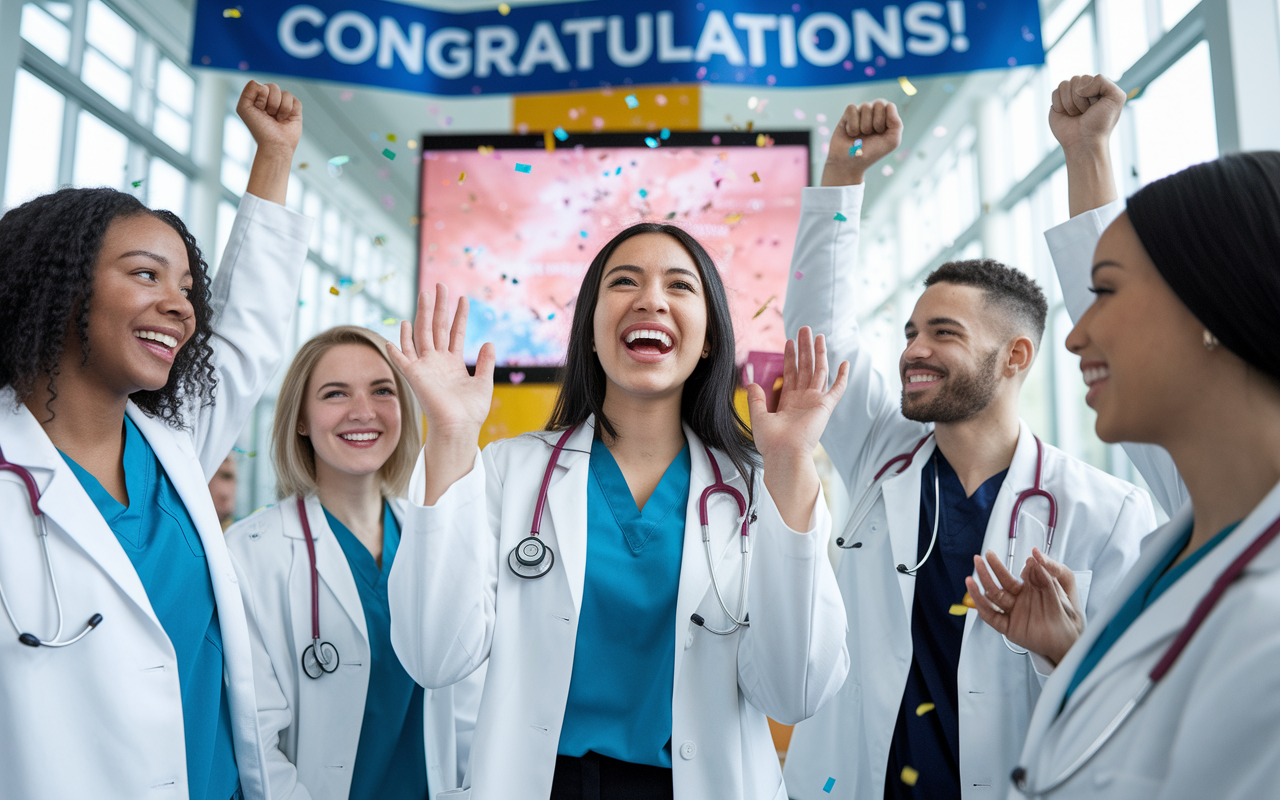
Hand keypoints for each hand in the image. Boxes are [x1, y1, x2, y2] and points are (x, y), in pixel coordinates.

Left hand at [236, 80, 301, 154]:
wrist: (275, 144)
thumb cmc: (259, 128)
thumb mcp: (244, 108)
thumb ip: (247, 91)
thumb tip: (262, 84)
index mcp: (258, 96)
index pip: (261, 85)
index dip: (260, 98)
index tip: (259, 110)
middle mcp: (270, 98)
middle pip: (273, 86)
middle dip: (271, 102)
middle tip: (269, 115)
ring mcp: (283, 103)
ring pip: (285, 93)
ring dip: (280, 109)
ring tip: (277, 119)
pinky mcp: (295, 108)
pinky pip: (295, 101)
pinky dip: (289, 111)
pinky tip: (286, 119)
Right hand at [387, 284, 494, 441]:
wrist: (459, 428)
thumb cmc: (471, 412)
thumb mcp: (484, 382)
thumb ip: (485, 362)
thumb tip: (489, 342)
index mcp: (453, 363)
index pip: (455, 332)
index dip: (459, 316)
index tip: (464, 298)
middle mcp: (437, 362)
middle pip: (437, 327)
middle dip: (439, 306)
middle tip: (441, 284)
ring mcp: (425, 367)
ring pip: (422, 334)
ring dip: (422, 314)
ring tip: (425, 294)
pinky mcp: (415, 376)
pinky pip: (403, 357)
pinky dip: (398, 345)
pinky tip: (400, 327)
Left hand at [748, 327, 849, 462]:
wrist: (784, 454)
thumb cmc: (771, 442)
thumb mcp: (758, 416)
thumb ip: (756, 398)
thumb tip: (752, 382)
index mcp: (788, 401)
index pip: (791, 373)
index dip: (790, 357)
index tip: (789, 341)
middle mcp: (803, 399)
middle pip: (806, 367)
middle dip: (805, 348)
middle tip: (804, 329)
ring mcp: (815, 402)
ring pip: (819, 371)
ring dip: (819, 353)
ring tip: (818, 335)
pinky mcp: (825, 407)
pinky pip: (837, 389)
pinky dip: (842, 376)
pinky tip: (845, 362)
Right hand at [821, 100, 902, 186]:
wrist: (850, 164)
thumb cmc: (871, 153)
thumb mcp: (892, 141)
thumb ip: (897, 124)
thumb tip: (889, 106)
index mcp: (886, 117)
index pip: (889, 106)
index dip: (886, 121)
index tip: (881, 134)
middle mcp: (874, 112)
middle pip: (879, 103)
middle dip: (876, 122)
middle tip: (871, 135)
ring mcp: (860, 112)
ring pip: (865, 106)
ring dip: (864, 126)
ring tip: (860, 135)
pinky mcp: (847, 114)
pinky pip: (852, 109)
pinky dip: (852, 125)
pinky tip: (851, 133)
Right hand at [965, 548, 1084, 665]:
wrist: (1067, 643)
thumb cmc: (1066, 618)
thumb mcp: (1060, 594)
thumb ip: (1047, 577)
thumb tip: (1034, 560)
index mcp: (1032, 588)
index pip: (1020, 574)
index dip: (1010, 566)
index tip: (1012, 558)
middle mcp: (1020, 599)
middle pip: (1002, 582)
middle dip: (992, 568)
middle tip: (985, 556)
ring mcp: (1013, 612)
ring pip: (994, 597)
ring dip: (982, 585)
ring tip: (971, 575)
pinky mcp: (1009, 627)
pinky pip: (992, 617)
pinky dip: (982, 607)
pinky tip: (975, 597)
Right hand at [1049, 74, 1125, 156]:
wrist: (1084, 142)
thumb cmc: (1100, 123)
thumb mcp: (1116, 97)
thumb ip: (1103, 80)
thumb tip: (1078, 88)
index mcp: (1098, 87)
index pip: (1088, 78)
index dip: (1091, 92)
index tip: (1096, 107)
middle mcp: (1084, 90)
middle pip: (1076, 80)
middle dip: (1080, 99)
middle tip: (1085, 112)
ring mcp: (1070, 96)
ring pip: (1064, 85)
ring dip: (1070, 103)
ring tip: (1076, 115)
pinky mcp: (1057, 103)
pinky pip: (1055, 92)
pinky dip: (1060, 105)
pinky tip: (1066, 114)